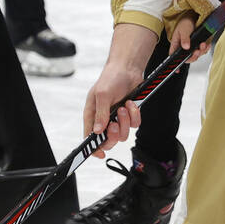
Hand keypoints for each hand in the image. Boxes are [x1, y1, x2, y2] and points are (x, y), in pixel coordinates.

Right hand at [82, 24, 156, 157]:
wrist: (128, 68)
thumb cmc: (110, 78)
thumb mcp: (102, 95)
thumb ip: (101, 114)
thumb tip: (97, 132)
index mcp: (92, 115)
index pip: (90, 137)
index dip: (93, 149)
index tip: (100, 154)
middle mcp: (104, 119)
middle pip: (108, 140)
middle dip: (114, 134)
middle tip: (115, 124)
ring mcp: (118, 118)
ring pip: (123, 134)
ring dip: (125, 122)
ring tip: (124, 107)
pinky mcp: (130, 115)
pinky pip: (134, 125)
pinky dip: (135, 115)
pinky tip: (131, 103)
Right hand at [168, 16, 209, 62]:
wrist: (193, 17)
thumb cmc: (184, 23)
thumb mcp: (183, 30)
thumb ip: (184, 39)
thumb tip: (186, 47)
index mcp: (176, 45)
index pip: (174, 57)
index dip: (176, 64)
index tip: (177, 70)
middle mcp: (183, 48)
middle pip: (187, 58)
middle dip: (193, 56)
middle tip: (197, 51)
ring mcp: (191, 47)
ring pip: (196, 55)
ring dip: (201, 52)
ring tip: (203, 45)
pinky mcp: (197, 45)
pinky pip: (202, 51)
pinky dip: (205, 49)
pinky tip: (206, 44)